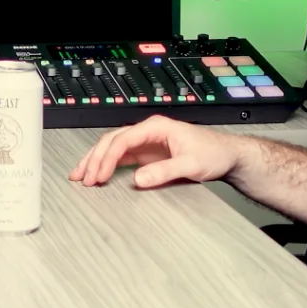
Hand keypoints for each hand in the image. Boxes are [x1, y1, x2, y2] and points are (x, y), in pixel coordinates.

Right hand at [69, 115, 242, 189]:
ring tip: (79, 176)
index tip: (99, 176)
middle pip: (111, 141)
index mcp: (156, 127)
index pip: (122, 140)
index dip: (107, 158)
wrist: (227, 155)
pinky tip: (96, 174)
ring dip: (95, 160)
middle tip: (82, 178)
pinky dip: (105, 165)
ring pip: (112, 148)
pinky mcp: (147, 154)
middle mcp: (147, 132)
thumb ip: (164, 171)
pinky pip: (120, 157)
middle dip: (94, 159)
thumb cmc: (213, 153)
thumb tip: (138, 179)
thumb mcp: (191, 164)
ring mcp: (146, 143)